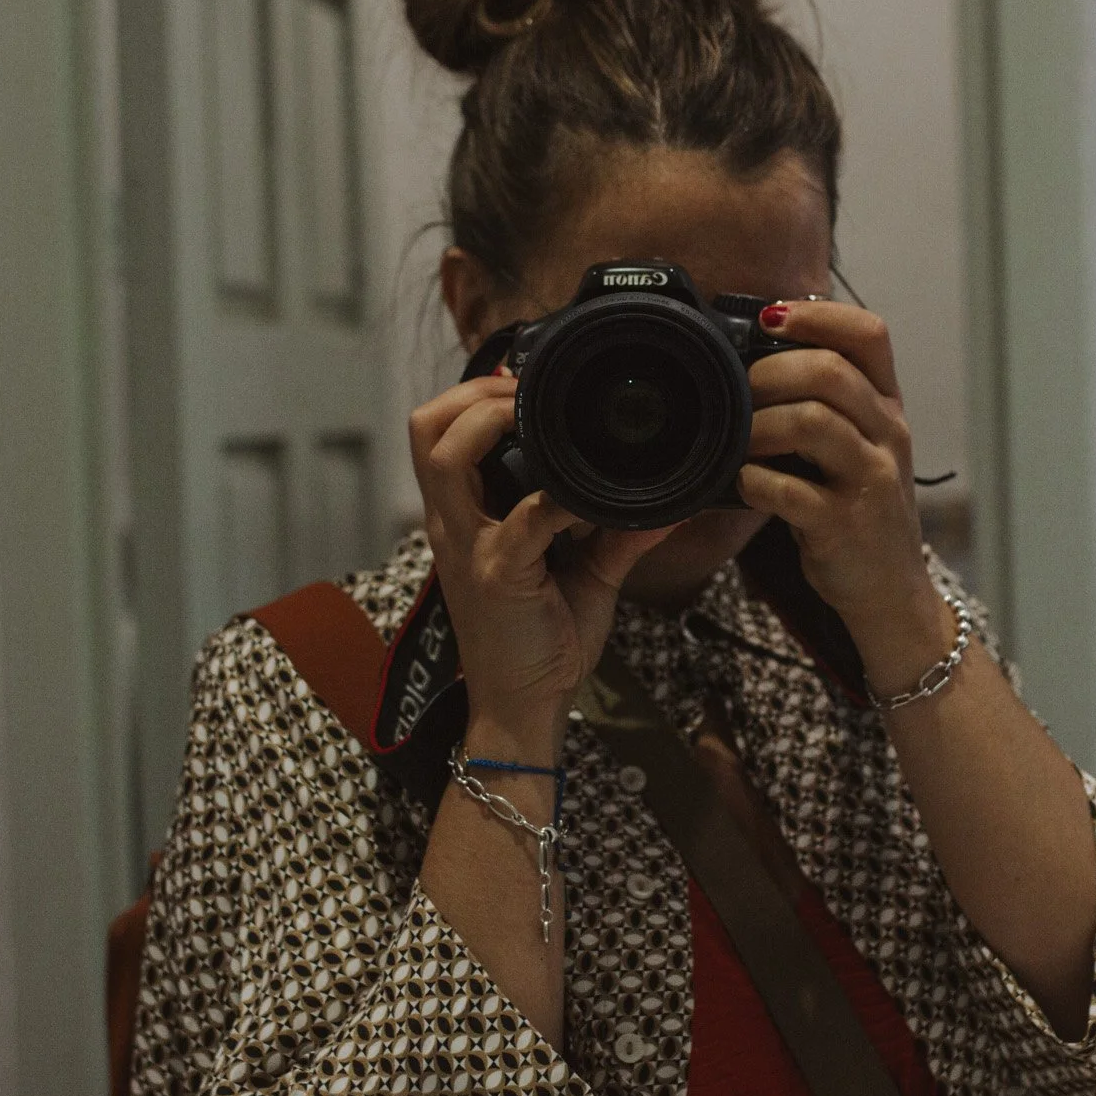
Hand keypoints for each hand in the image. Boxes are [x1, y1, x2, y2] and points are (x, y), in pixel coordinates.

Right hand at [409, 373, 674, 752]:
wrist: (525, 711)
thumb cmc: (545, 644)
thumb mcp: (588, 575)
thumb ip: (619, 532)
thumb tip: (670, 498)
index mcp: (464, 516)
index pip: (439, 432)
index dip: (476, 395)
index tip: (530, 384)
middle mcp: (452, 523)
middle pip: (425, 427)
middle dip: (473, 392)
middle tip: (524, 392)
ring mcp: (468, 546)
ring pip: (444, 455)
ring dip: (490, 421)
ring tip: (534, 418)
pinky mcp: (495, 574)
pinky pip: (524, 517)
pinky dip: (560, 497)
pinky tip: (589, 498)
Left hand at [737, 301, 946, 656]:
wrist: (890, 589)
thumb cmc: (856, 508)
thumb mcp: (856, 446)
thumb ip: (822, 403)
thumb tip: (751, 354)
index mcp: (887, 407)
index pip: (869, 335)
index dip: (817, 316)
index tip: (768, 319)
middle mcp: (888, 435)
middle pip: (830, 372)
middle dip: (769, 372)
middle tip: (736, 390)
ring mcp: (871, 479)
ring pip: (812, 422)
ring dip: (758, 424)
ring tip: (736, 439)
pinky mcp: (845, 525)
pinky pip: (791, 489)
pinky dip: (754, 481)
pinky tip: (744, 484)